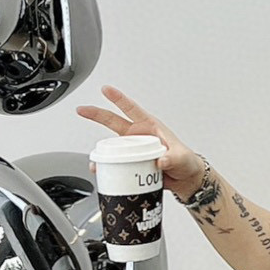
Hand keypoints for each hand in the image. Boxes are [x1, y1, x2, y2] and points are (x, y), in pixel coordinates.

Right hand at [74, 85, 203, 197]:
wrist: (187, 180)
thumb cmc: (187, 162)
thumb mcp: (182, 158)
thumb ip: (173, 158)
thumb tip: (162, 161)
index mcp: (151, 127)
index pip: (132, 109)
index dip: (119, 98)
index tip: (106, 89)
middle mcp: (138, 135)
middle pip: (113, 122)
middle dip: (96, 114)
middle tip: (82, 110)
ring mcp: (134, 150)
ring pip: (112, 146)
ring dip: (101, 153)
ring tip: (95, 161)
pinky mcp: (132, 164)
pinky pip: (116, 164)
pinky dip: (108, 168)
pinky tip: (103, 173)